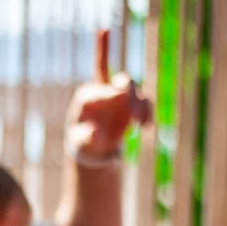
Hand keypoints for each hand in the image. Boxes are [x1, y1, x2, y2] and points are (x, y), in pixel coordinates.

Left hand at [66, 30, 152, 158]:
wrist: (92, 144)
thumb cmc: (81, 139)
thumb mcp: (79, 141)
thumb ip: (85, 137)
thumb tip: (95, 133)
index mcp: (87, 94)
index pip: (98, 88)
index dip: (107, 93)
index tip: (117, 99)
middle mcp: (106, 89)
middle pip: (121, 82)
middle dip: (129, 93)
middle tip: (134, 114)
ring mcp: (121, 96)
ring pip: (136, 91)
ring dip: (142, 106)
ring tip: (142, 126)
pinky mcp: (133, 104)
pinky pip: (145, 103)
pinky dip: (148, 114)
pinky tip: (146, 128)